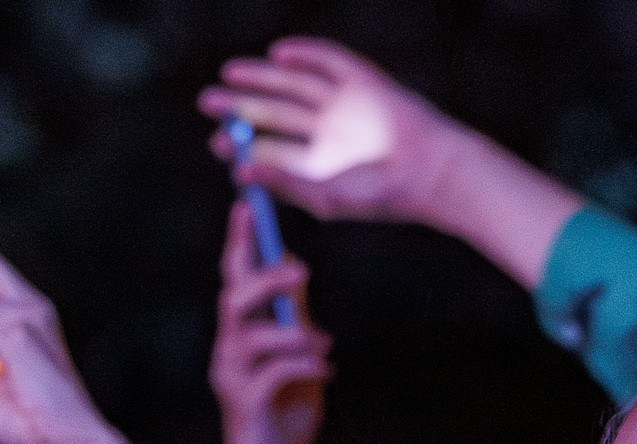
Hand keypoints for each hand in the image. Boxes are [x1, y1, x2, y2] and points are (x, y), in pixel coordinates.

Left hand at [198, 38, 473, 227]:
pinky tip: (279, 55)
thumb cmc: (380, 195)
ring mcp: (344, 104)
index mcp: (318, 161)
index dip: (243, 143)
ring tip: (230, 74)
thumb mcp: (323, 194)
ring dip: (263, 77)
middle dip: (241, 107)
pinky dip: (306, 55)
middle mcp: (327, 130)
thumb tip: (238, 172)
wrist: (428, 172)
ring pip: (294, 85)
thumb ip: (282, 182)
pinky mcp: (363, 82)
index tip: (218, 143)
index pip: (271, 148)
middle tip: (208, 102)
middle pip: (275, 112)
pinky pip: (330, 61)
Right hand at [212, 201, 330, 443]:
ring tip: (325, 346)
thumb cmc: (287, 410)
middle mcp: (228, 350)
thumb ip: (294, 318)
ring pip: (252, 336)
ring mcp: (231, 378)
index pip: (232, 279)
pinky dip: (304, 367)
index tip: (248, 205)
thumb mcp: (298, 354)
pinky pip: (272, 374)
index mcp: (239, 333)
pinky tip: (326, 373)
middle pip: (233, 299)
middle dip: (266, 278)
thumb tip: (297, 274)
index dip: (238, 243)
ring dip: (294, 334)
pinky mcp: (244, 405)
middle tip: (302, 272)